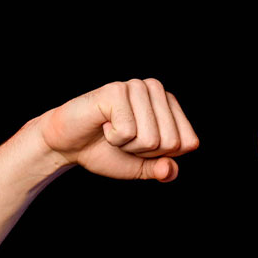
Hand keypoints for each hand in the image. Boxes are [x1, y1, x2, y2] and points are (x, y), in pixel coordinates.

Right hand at [38, 78, 198, 181]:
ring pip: (152, 138)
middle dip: (145, 152)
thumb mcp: (141, 167)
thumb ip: (162, 170)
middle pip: (171, 142)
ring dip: (128, 145)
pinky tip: (103, 124)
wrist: (68, 145)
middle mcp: (156, 90)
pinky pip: (128, 131)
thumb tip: (170, 170)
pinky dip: (114, 138)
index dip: (162, 156)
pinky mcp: (116, 90)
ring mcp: (137, 87)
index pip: (189, 143)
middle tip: (123, 139)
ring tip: (112, 130)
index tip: (140, 146)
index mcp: (170, 106)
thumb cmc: (106, 151)